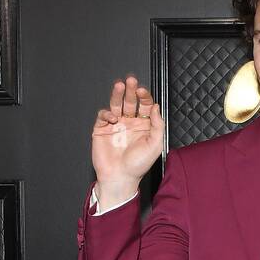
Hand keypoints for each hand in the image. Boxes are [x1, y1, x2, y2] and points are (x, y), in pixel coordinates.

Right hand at [91, 75, 164, 199]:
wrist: (120, 178)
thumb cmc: (138, 165)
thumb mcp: (155, 145)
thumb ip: (157, 125)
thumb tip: (156, 107)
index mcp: (143, 126)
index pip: (144, 105)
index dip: (144, 96)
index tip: (143, 91)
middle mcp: (129, 123)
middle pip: (130, 101)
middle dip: (131, 90)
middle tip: (131, 81)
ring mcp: (115, 125)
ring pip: (116, 104)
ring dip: (118, 94)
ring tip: (120, 85)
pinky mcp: (102, 129)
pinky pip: (103, 115)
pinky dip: (107, 113)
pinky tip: (113, 117)